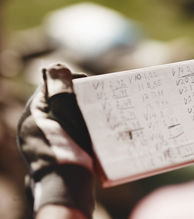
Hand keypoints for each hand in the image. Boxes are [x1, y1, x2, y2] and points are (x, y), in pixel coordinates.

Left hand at [17, 64, 93, 217]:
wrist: (67, 188)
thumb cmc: (66, 149)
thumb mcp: (64, 113)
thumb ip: (60, 88)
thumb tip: (55, 66)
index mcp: (33, 113)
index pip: (50, 85)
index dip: (70, 81)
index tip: (90, 84)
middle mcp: (34, 126)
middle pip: (58, 101)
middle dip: (78, 97)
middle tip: (98, 99)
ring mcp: (43, 141)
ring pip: (64, 117)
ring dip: (81, 113)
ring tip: (99, 115)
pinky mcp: (55, 153)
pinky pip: (68, 133)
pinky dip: (80, 128)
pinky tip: (93, 132)